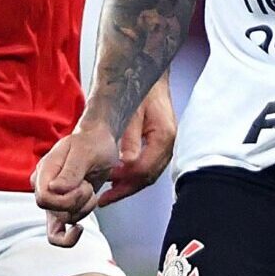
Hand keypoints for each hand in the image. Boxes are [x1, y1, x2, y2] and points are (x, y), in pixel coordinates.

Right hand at [34, 118, 120, 246]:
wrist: (99, 143)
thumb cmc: (93, 144)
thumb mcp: (85, 153)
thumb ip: (71, 171)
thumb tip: (54, 189)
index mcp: (44, 171)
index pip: (45, 198)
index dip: (67, 200)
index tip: (84, 185)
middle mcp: (43, 186)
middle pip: (54, 212)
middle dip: (78, 203)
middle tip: (88, 185)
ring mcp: (52, 199)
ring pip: (61, 223)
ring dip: (83, 210)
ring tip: (90, 189)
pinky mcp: (62, 208)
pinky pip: (59, 232)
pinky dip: (70, 235)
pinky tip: (80, 230)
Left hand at [104, 84, 177, 207]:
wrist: (147, 76)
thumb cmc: (141, 88)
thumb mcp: (131, 111)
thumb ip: (130, 138)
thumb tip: (127, 163)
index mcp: (165, 136)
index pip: (145, 168)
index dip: (124, 179)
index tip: (106, 183)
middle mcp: (169, 144)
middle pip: (148, 177)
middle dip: (125, 189)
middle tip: (105, 199)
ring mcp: (166, 146)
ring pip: (148, 175)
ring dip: (128, 185)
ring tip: (109, 195)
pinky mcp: (159, 145)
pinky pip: (148, 166)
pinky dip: (132, 176)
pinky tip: (118, 180)